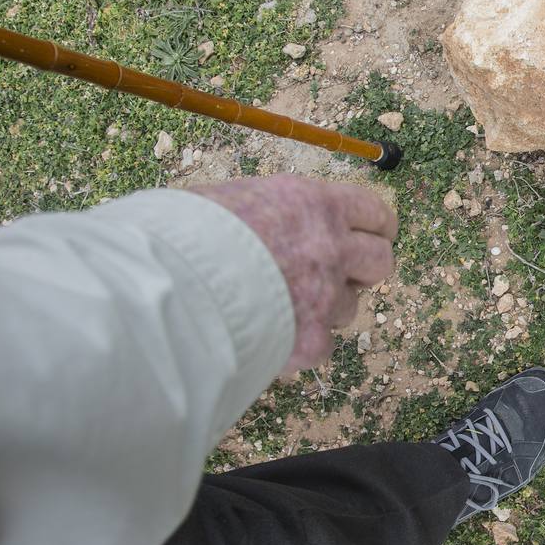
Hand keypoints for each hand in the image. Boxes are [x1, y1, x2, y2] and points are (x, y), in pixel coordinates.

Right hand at [192, 174, 396, 373]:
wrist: (163, 288)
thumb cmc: (179, 235)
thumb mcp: (228, 199)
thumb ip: (268, 211)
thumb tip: (273, 220)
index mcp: (312, 204)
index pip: (373, 211)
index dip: (378, 226)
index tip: (376, 234)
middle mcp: (329, 247)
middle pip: (381, 260)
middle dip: (366, 269)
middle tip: (345, 274)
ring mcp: (324, 296)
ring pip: (349, 307)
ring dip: (326, 308)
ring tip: (281, 305)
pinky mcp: (310, 340)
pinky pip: (321, 345)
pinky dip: (300, 344)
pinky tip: (268, 334)